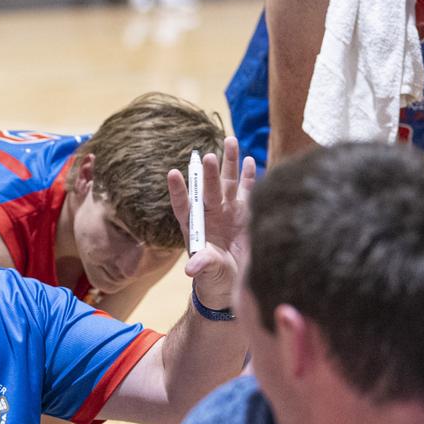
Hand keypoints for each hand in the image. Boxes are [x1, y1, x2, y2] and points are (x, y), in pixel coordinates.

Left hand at [167, 136, 256, 308]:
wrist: (233, 282)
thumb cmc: (213, 277)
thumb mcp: (207, 272)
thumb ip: (202, 264)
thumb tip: (190, 268)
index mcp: (194, 226)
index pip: (183, 205)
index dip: (178, 191)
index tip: (172, 173)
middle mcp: (210, 214)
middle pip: (208, 189)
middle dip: (208, 173)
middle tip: (207, 155)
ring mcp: (228, 210)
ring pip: (228, 183)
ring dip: (230, 163)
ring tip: (230, 141)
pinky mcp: (246, 212)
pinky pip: (248, 190)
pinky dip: (250, 176)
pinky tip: (250, 160)